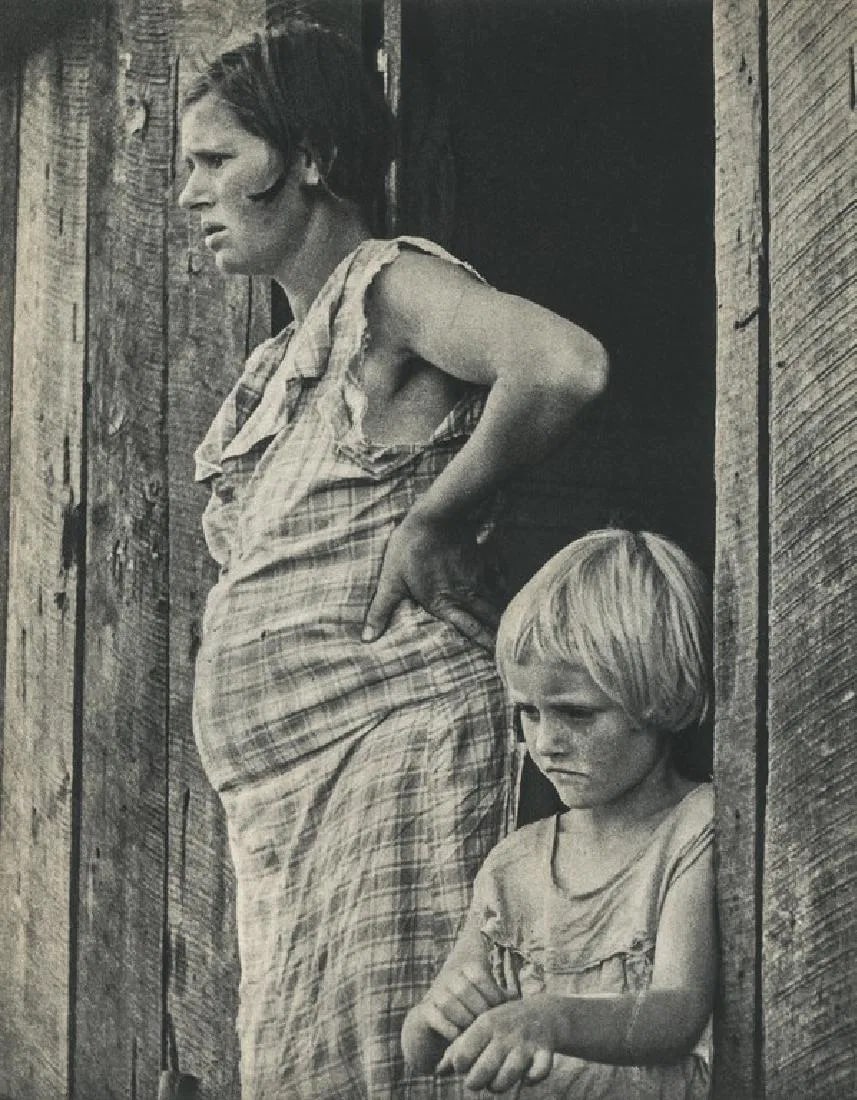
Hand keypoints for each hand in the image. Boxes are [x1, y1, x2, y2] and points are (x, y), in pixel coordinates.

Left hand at [362, 512, 499, 647]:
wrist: (435, 516)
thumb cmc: (410, 548)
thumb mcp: (391, 580)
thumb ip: (381, 610)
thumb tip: (367, 638)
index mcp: (443, 603)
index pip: (470, 631)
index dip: (484, 646)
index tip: (496, 659)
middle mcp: (465, 594)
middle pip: (489, 619)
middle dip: (499, 635)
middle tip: (508, 649)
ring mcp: (478, 576)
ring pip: (496, 600)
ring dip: (502, 614)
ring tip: (508, 627)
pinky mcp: (483, 559)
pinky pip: (500, 576)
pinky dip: (503, 586)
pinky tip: (503, 590)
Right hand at [420, 964, 509, 1042]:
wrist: (438, 1027)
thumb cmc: (473, 1012)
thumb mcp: (488, 1000)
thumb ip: (502, 997)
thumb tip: (522, 999)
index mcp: (466, 970)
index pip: (477, 974)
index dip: (491, 992)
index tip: (500, 1010)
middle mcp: (449, 979)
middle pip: (463, 988)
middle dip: (478, 1009)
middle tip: (488, 1025)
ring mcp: (435, 994)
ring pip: (447, 1001)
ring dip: (463, 1019)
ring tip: (475, 1032)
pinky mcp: (424, 1011)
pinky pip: (434, 1016)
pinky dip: (449, 1028)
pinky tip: (460, 1038)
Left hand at [437, 999, 555, 1092]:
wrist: (542, 1013)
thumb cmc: (503, 1024)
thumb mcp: (480, 1028)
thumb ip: (458, 1048)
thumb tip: (437, 1070)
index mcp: (486, 1023)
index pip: (462, 1055)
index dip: (459, 1067)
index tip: (463, 1066)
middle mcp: (505, 1032)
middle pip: (484, 1070)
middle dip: (476, 1082)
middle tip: (477, 1080)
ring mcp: (526, 1042)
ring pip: (509, 1075)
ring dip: (499, 1086)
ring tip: (495, 1083)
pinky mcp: (545, 1051)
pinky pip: (538, 1072)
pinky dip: (531, 1079)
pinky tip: (525, 1077)